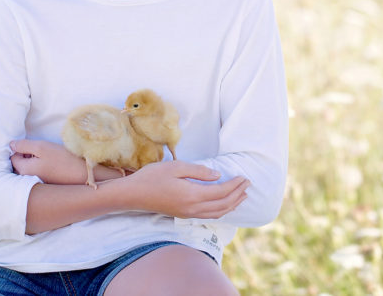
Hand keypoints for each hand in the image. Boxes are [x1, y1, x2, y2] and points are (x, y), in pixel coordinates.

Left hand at [10, 139, 122, 184]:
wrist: (83, 175)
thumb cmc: (62, 159)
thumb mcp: (42, 147)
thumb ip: (24, 145)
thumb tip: (10, 145)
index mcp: (24, 171)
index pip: (13, 157)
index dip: (21, 149)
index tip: (33, 146)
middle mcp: (27, 181)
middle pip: (20, 165)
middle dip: (26, 157)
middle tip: (41, 152)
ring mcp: (37, 185)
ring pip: (29, 170)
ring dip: (35, 163)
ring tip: (49, 158)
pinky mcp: (45, 186)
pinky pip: (37, 176)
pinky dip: (42, 169)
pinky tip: (53, 166)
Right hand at [117, 160, 249, 219]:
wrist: (134, 195)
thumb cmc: (153, 177)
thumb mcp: (176, 167)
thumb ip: (199, 171)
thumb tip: (218, 175)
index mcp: (192, 195)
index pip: (221, 192)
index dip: (235, 185)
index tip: (245, 177)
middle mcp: (193, 208)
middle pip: (223, 205)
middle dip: (238, 195)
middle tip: (248, 185)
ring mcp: (188, 214)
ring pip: (218, 213)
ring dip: (232, 205)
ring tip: (242, 196)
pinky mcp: (184, 215)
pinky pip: (209, 216)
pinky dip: (222, 210)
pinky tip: (225, 205)